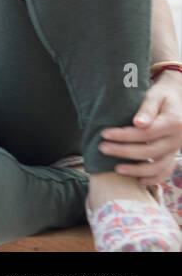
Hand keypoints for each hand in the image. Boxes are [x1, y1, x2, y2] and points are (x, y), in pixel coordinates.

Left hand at [100, 70, 181, 186]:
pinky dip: (153, 178)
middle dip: (124, 152)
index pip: (145, 133)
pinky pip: (166, 171)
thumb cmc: (162, 95)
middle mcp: (178, 139)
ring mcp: (177, 149)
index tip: (104, 134)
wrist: (179, 99)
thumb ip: (147, 109)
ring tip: (116, 169)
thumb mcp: (155, 95)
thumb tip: (138, 124)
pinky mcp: (173, 155)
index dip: (124, 136)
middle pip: (150, 151)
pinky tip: (138, 180)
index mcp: (173, 123)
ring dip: (137, 170)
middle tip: (102, 148)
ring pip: (159, 166)